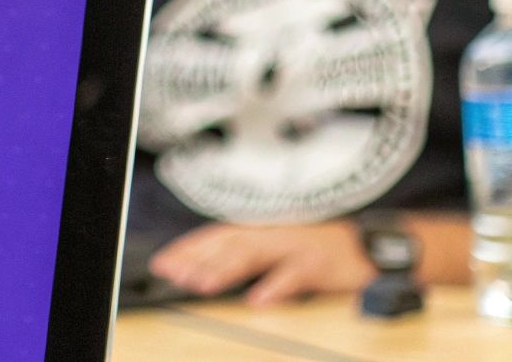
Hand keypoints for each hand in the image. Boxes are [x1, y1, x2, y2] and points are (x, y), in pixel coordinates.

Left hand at [148, 221, 375, 306]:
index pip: (215, 236)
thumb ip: (245, 256)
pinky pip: (294, 275)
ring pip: (253, 255)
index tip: (163, 263)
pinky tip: (258, 300)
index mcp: (260, 231)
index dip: (188, 248)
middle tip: (172, 275)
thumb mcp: (277, 249)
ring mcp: (295, 247)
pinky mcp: (319, 264)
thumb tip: (205, 271)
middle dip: (197, 259)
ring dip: (224, 269)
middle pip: (227, 244)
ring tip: (202, 285)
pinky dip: (275, 287)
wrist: (369, 247)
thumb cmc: (318, 251)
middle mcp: (272, 234)